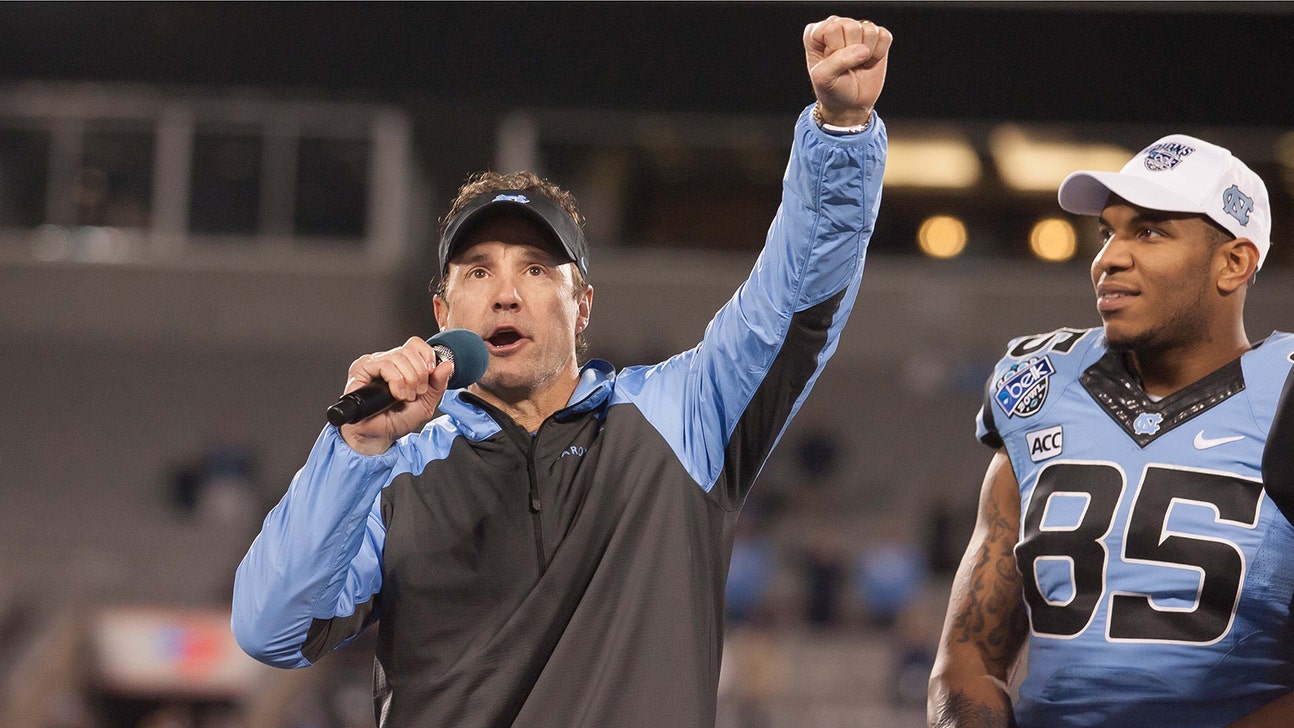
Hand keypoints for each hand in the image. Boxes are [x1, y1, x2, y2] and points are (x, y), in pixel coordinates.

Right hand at [337, 336, 454, 454]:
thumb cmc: (398, 420)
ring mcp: (374, 364)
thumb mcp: (426, 403)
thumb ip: (438, 384)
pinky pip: (384, 364)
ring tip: (406, 397)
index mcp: (403, 365)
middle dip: (420, 373)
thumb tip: (447, 365)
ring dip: (408, 379)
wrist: (380, 435)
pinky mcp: (361, 369)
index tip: (431, 373)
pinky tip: (396, 394)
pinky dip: (396, 380)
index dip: (427, 355)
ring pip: (398, 356)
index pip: (415, 344)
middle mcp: (388, 361)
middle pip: (409, 350)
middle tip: (417, 392)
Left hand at [803, 16, 892, 126]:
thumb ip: (838, 61)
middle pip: (852, 27)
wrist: (850, 104)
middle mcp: (836, 26)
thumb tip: (863, 50)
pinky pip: (884, 36)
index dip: (835, 50)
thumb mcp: (824, 79)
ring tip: (857, 64)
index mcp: (816, 32)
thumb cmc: (832, 90)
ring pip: (870, 30)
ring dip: (866, 55)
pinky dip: (878, 54)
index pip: (833, 28)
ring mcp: (857, 29)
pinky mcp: (876, 36)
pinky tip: (867, 62)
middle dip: (851, 52)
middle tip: (846, 66)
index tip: (832, 65)